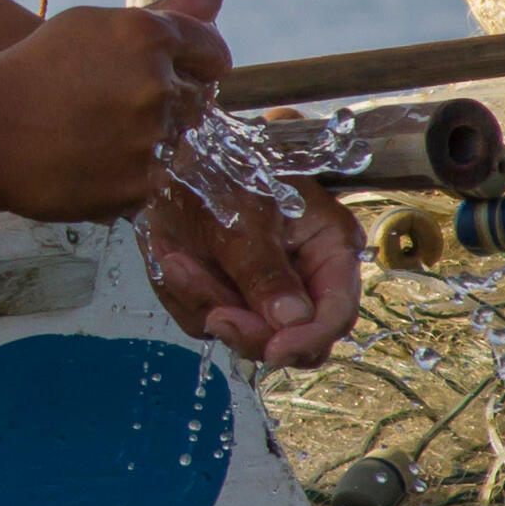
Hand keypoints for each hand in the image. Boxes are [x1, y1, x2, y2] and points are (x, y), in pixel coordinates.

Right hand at [0, 0, 228, 224]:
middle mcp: (156, 84)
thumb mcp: (90, 26)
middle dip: (168, 102)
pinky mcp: (139, 184)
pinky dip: (131, 173)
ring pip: (179, 141)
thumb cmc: (33, 71)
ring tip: (95, 134)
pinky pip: (157, 178)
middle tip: (112, 107)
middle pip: (199, 99)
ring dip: (150, 139)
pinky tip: (90, 160)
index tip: (170, 72)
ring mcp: (150, 138)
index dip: (194, 63)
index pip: (212, 50)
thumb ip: (167, 11)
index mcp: (146, 35)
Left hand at [140, 170, 362, 368]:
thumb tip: (293, 322)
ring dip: (204, 302)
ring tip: (177, 260)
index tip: (273, 349)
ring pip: (243, 333)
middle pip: (294, 339)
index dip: (308, 338)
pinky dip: (184, 295)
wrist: (169, 156)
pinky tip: (172, 259)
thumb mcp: (243, 217)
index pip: (336, 313)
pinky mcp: (226, 295)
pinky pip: (205, 318)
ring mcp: (263, 292)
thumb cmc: (218, 170)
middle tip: (213, 313)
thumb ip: (265, 272)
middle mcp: (303, 278)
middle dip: (250, 330)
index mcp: (328, 249)